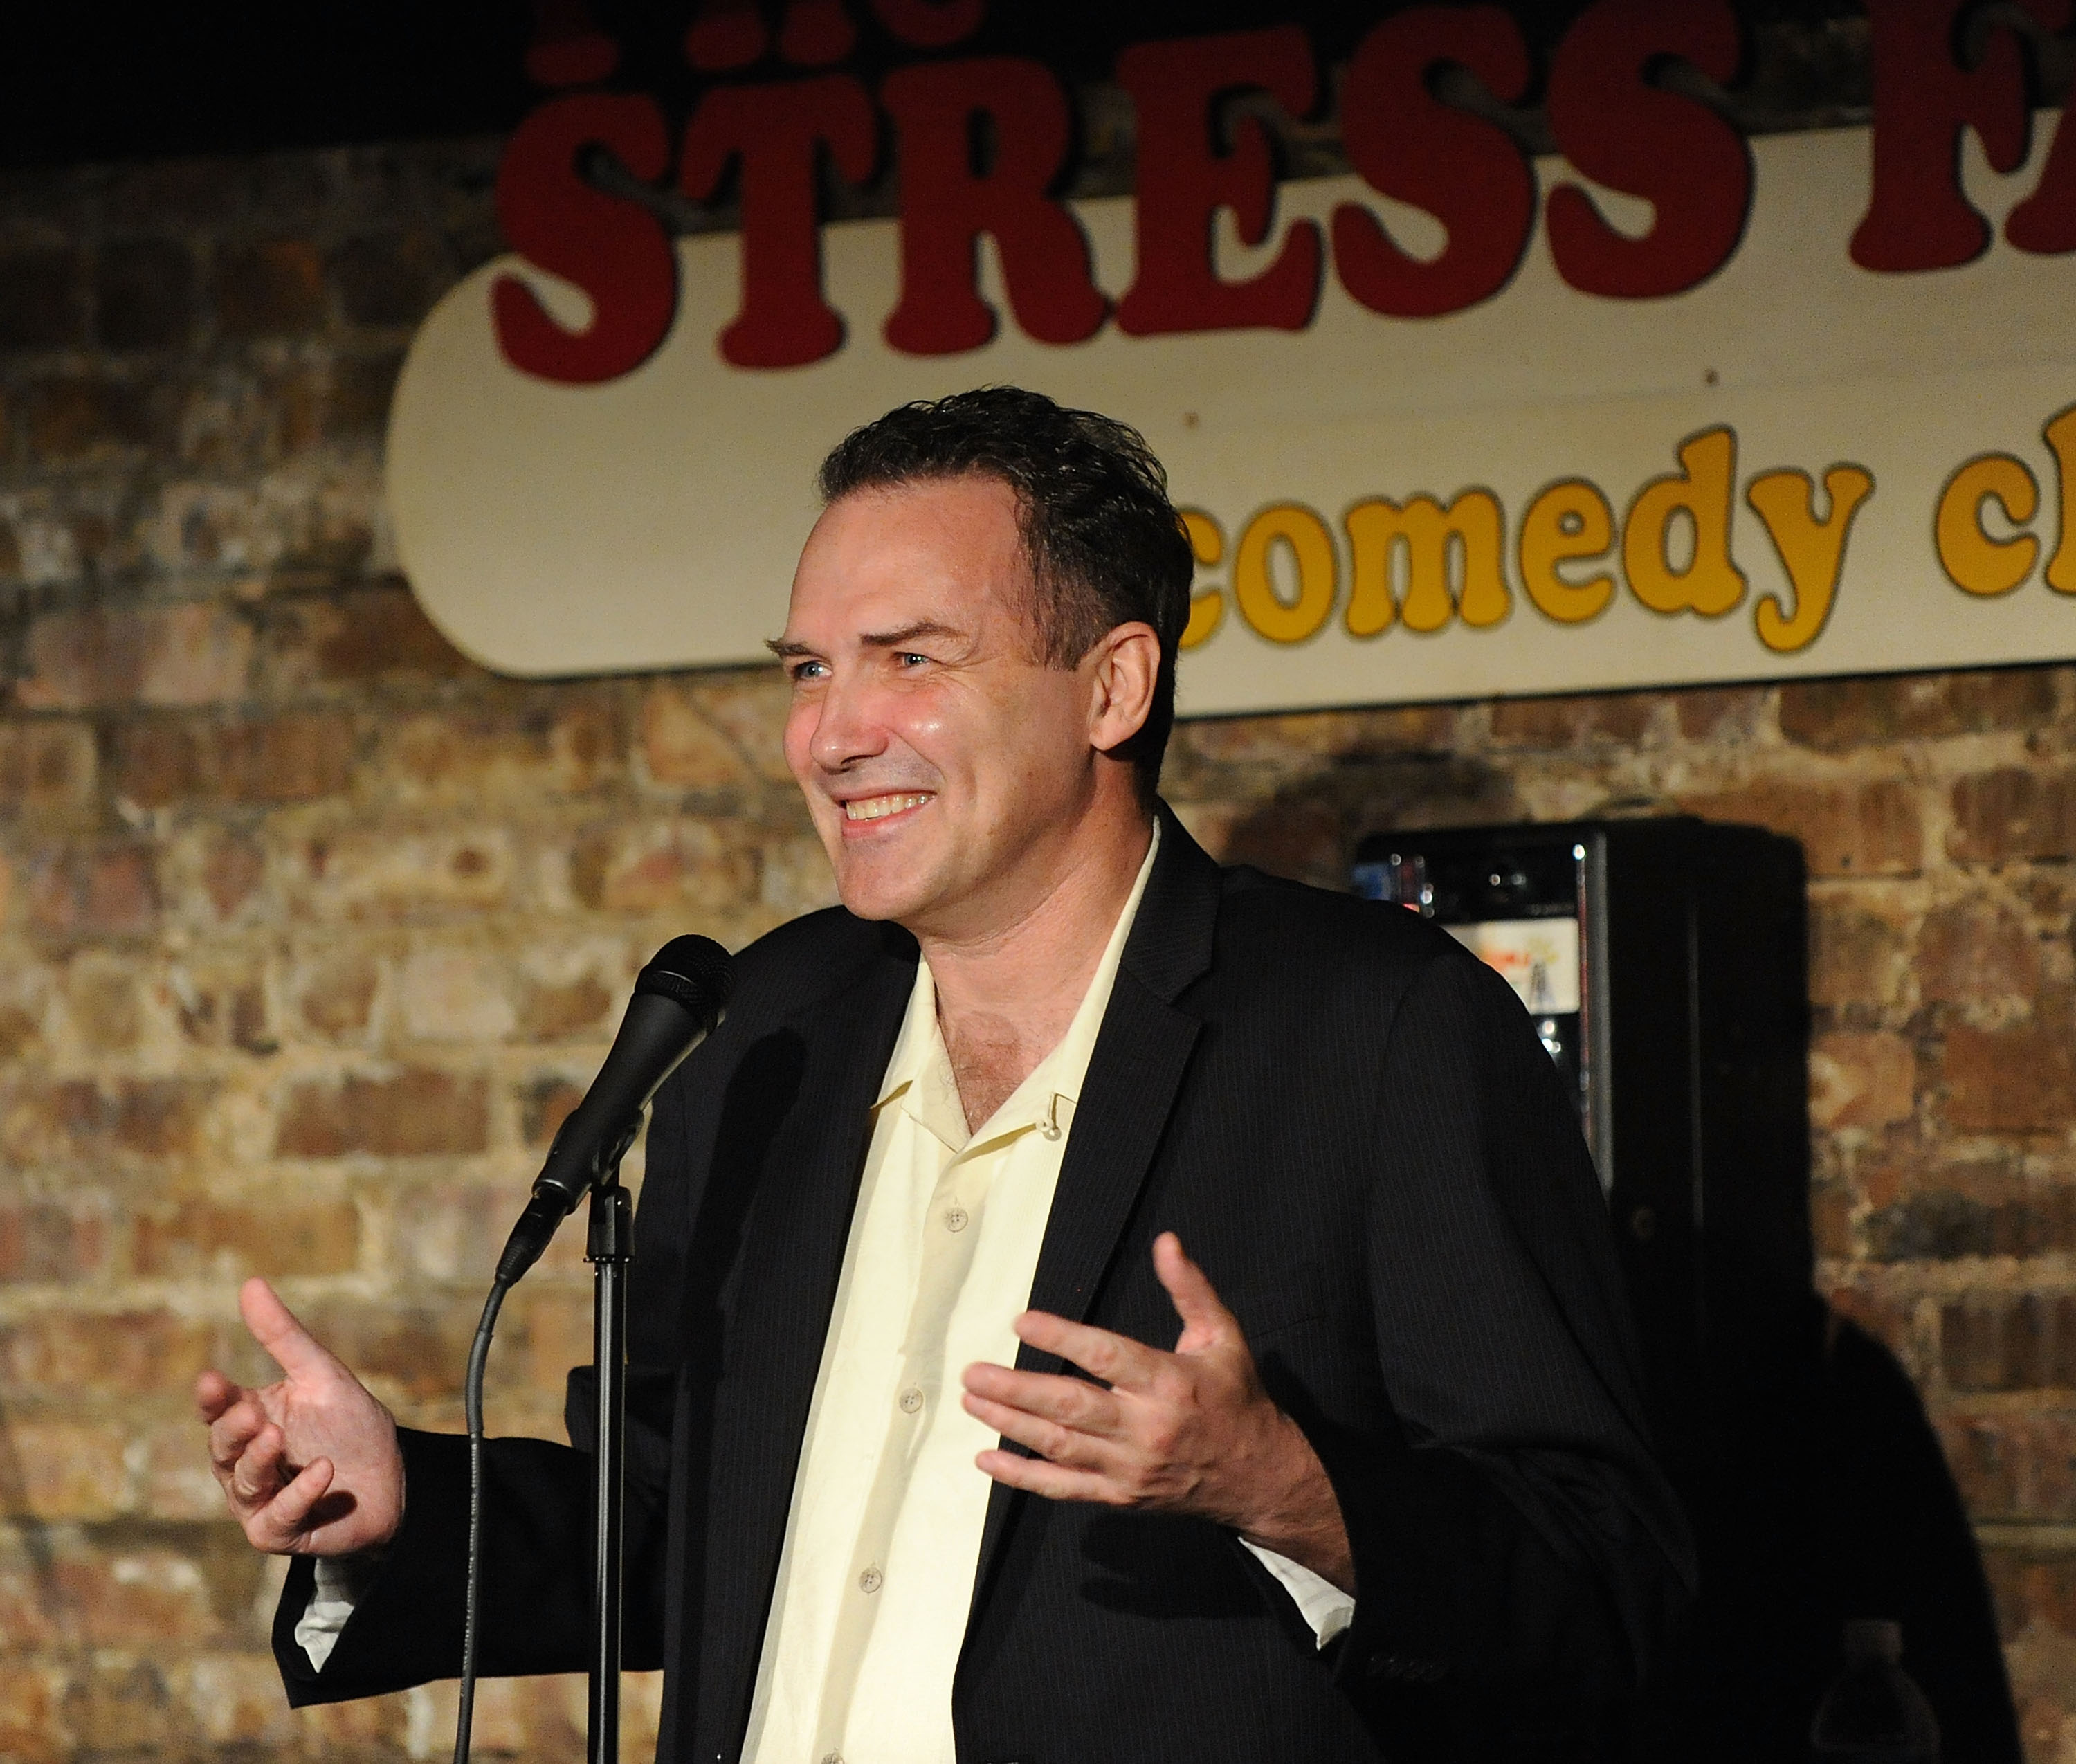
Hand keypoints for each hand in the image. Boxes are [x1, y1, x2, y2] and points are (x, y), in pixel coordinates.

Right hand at [194, 1278, 404, 1556]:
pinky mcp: (280, 1533)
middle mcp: (245, 1463)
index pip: (218, 1409)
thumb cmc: (350, 1425)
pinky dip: (298, 1495)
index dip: (212, 1399)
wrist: (393, 1478)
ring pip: (243, 1485)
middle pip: (223, 1449)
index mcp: (250, 1421)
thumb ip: (283, 1337)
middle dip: (234, 1433)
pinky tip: (323, 1473)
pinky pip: (276, 1519)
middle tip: (255, 1417)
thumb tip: (251, 1283)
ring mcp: (259, 1501)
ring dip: (260, 1462)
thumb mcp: (321, 1374)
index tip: (212, 1381)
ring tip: (280, 1438)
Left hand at [961, 1231, 1352, 1591]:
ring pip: (1060, 1446)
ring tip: (971, 1399)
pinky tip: (987, 1459)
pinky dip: (1022, 1477)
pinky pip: (1064, 1489)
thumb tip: (1166, 1241)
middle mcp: (1146, 1428)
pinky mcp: (1121, 1496)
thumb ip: (1190, 1288)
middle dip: (1016, 1389)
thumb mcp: (1222, 1335)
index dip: (1061, 1337)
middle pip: (1071, 1407)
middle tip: (973, 1372)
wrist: (1260, 1476)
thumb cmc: (1237, 1397)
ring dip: (1010, 1423)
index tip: (1021, 1320)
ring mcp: (1130, 1467)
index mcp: (1170, 1382)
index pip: (1106, 1357)